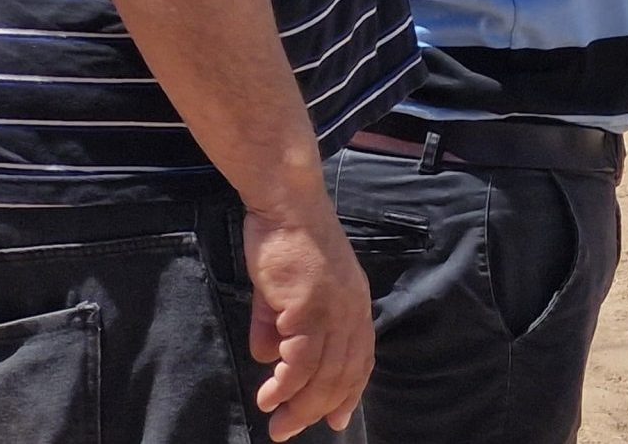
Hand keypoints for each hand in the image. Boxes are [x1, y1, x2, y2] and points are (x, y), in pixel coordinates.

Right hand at [243, 202, 373, 438]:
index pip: (361, 358)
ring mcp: (334, 310)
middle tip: (289, 432)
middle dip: (318, 410)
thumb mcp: (287, 290)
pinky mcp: (310, 308)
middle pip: (342, 374)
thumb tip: (266, 356)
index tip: (337, 418)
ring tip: (277, 424)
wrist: (287, 204)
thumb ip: (278, 324)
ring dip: (299, 406)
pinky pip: (300, 361)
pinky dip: (285, 385)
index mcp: (355, 304)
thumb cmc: (286, 240)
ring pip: (323, 374)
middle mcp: (352, 311)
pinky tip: (269, 397)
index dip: (350, 391)